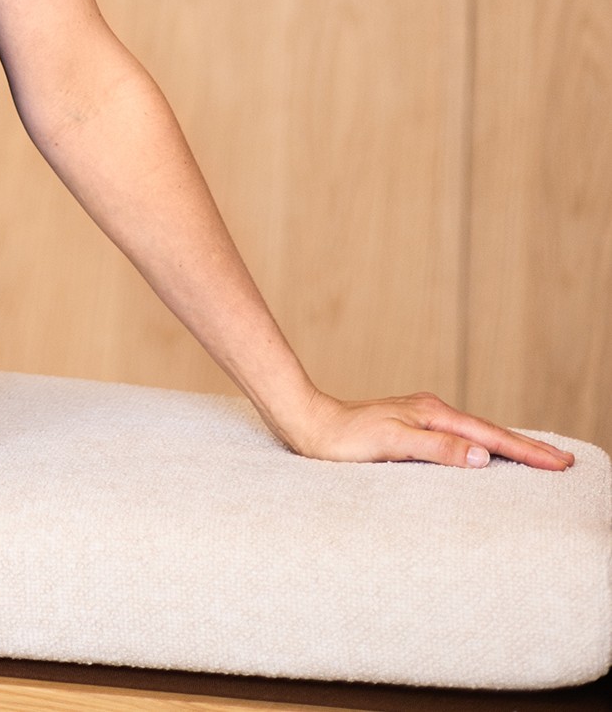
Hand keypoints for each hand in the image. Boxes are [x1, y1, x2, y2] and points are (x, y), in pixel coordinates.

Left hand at [284, 388, 573, 468]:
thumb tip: (483, 454)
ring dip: (508, 446)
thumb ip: (438, 448)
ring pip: (475, 432)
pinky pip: (459, 436)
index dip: (527, 452)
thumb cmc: (346, 440)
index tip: (561, 464)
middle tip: (564, 463)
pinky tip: (486, 452)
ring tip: (537, 459)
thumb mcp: (393, 444)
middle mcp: (431, 411)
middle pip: (489, 431)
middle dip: (528, 447)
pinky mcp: (410, 425)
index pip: (490, 436)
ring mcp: (421, 416)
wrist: (310, 425)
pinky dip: (483, 444)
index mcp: (432, 414)